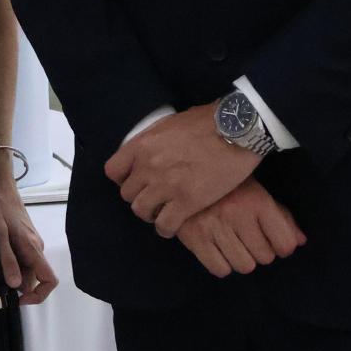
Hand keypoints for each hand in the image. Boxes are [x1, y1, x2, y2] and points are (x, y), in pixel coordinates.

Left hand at [0, 178, 60, 305]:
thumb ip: (6, 259)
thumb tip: (16, 286)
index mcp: (33, 248)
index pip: (49, 279)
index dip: (38, 295)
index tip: (18, 299)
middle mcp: (35, 247)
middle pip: (33, 277)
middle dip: (16, 285)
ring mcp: (30, 242)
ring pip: (25, 267)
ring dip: (10, 272)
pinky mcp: (23, 237)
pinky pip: (20, 257)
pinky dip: (9, 261)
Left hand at [103, 103, 259, 237]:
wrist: (237, 130)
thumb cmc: (207, 122)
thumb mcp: (169, 124)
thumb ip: (154, 141)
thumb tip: (149, 150)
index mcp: (142, 145)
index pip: (113, 171)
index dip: (123, 179)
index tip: (137, 181)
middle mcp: (148, 166)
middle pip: (127, 194)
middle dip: (139, 197)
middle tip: (154, 198)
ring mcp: (166, 185)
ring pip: (141, 211)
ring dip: (151, 214)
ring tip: (163, 212)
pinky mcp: (187, 202)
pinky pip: (164, 225)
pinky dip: (166, 228)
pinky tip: (174, 225)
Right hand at [175, 178, 305, 277]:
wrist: (181, 170)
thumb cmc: (225, 183)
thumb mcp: (257, 190)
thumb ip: (281, 216)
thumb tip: (300, 241)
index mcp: (257, 201)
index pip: (285, 243)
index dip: (282, 246)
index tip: (274, 240)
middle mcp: (238, 215)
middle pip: (265, 257)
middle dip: (260, 251)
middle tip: (248, 238)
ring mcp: (215, 228)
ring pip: (244, 266)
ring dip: (241, 258)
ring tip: (233, 243)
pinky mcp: (195, 238)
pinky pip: (220, 269)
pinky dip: (221, 263)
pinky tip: (217, 248)